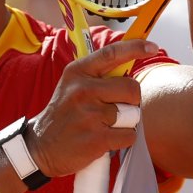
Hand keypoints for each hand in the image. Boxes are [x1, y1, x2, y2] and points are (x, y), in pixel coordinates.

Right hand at [25, 39, 157, 177]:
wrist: (41, 146)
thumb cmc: (65, 114)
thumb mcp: (72, 85)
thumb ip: (97, 75)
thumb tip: (130, 64)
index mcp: (78, 72)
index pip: (111, 53)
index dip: (135, 48)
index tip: (152, 46)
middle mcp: (83, 90)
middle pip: (131, 88)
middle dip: (132, 100)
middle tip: (117, 109)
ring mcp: (89, 115)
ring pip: (132, 115)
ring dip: (125, 123)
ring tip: (105, 126)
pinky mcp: (96, 139)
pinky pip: (129, 135)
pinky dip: (122, 140)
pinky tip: (105, 140)